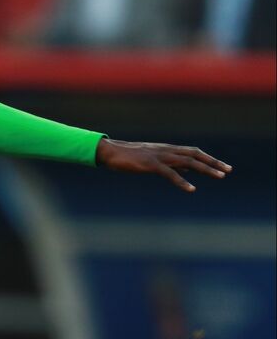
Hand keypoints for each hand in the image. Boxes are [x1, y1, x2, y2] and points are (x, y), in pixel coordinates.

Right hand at [95, 138, 230, 191]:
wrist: (110, 152)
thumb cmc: (128, 157)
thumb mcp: (152, 159)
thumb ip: (171, 164)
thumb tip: (187, 170)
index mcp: (167, 149)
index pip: (193, 152)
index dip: (209, 159)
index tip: (223, 167)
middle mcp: (166, 150)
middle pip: (195, 155)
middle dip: (213, 163)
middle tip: (228, 171)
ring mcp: (159, 156)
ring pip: (187, 162)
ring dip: (205, 169)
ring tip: (219, 177)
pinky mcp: (151, 164)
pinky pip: (170, 173)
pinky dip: (182, 181)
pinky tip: (191, 189)